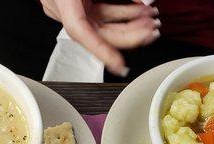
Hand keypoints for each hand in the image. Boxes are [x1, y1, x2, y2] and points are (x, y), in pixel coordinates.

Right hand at [40, 0, 160, 75]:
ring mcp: (67, 5)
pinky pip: (99, 12)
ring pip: (101, 23)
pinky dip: (120, 12)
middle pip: (97, 31)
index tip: (120, 66)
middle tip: (152, 30)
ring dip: (129, 22)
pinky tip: (138, 9)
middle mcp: (61, 7)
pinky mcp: (74, 1)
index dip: (102, 51)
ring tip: (151, 17)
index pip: (81, 31)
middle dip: (129, 33)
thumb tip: (144, 0)